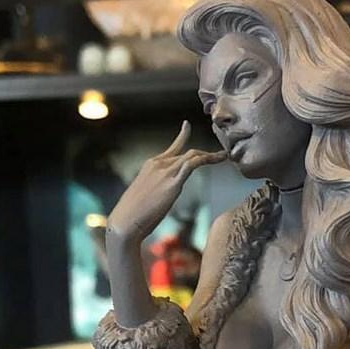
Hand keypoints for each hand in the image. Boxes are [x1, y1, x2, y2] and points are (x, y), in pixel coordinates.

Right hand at [107, 121, 225, 240]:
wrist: (125, 222)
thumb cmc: (132, 215)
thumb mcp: (144, 196)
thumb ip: (155, 190)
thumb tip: (159, 196)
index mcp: (151, 165)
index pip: (172, 148)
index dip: (182, 137)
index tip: (187, 126)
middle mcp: (159, 164)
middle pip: (187, 153)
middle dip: (204, 153)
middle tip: (220, 154)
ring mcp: (166, 172)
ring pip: (193, 156)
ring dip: (211, 156)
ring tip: (224, 156)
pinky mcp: (172, 183)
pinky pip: (193, 165)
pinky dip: (208, 159)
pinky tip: (219, 158)